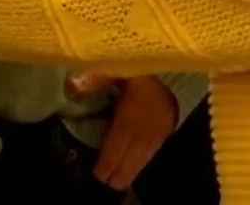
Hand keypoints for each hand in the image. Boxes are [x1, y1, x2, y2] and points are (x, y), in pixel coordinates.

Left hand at [71, 73, 177, 190]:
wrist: (179, 66)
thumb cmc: (143, 67)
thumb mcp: (117, 68)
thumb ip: (95, 79)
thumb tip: (70, 86)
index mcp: (128, 119)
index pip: (114, 149)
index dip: (106, 165)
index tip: (98, 175)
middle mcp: (143, 132)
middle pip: (129, 160)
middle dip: (117, 173)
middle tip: (107, 184)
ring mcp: (157, 133)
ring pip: (142, 160)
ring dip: (130, 172)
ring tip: (120, 182)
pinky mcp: (167, 130)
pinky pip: (152, 153)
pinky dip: (142, 163)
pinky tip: (137, 166)